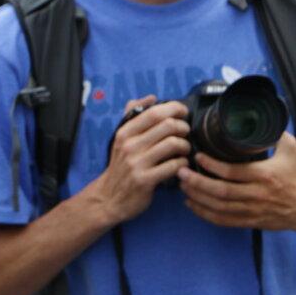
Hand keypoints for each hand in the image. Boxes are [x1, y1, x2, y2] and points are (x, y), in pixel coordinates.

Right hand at [90, 95, 190, 224]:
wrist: (109, 197)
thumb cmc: (120, 166)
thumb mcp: (121, 138)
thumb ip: (134, 115)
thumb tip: (151, 97)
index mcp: (124, 132)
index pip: (154, 112)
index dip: (174, 109)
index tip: (182, 113)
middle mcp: (129, 145)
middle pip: (168, 126)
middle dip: (184, 128)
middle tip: (185, 134)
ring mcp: (137, 163)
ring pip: (174, 144)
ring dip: (186, 146)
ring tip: (184, 150)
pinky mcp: (146, 180)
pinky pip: (174, 166)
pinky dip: (182, 164)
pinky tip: (180, 165)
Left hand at [179, 131, 295, 229]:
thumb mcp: (293, 152)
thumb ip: (275, 136)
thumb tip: (258, 120)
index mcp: (265, 175)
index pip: (232, 172)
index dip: (211, 165)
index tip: (197, 156)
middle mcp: (257, 194)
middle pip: (221, 191)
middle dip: (197, 182)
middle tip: (181, 172)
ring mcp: (254, 210)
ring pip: (219, 207)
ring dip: (198, 197)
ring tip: (183, 186)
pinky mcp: (252, 222)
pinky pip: (225, 221)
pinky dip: (206, 214)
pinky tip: (192, 204)